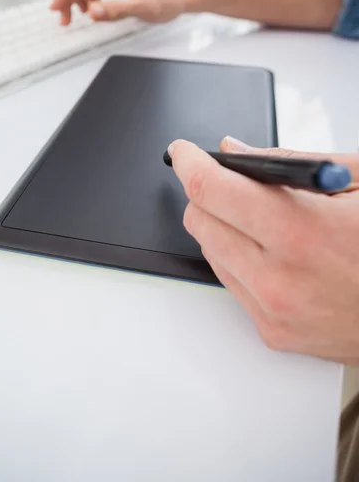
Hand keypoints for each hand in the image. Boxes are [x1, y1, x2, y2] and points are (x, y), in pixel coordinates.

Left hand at [169, 137, 358, 363]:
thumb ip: (287, 164)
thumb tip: (232, 153)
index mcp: (302, 232)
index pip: (212, 190)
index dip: (189, 162)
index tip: (182, 152)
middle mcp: (281, 279)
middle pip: (199, 220)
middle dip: (208, 193)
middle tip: (231, 183)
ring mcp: (275, 312)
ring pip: (208, 251)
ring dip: (224, 227)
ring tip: (266, 220)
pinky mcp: (274, 333)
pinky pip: (229, 282)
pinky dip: (239, 259)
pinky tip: (274, 252)